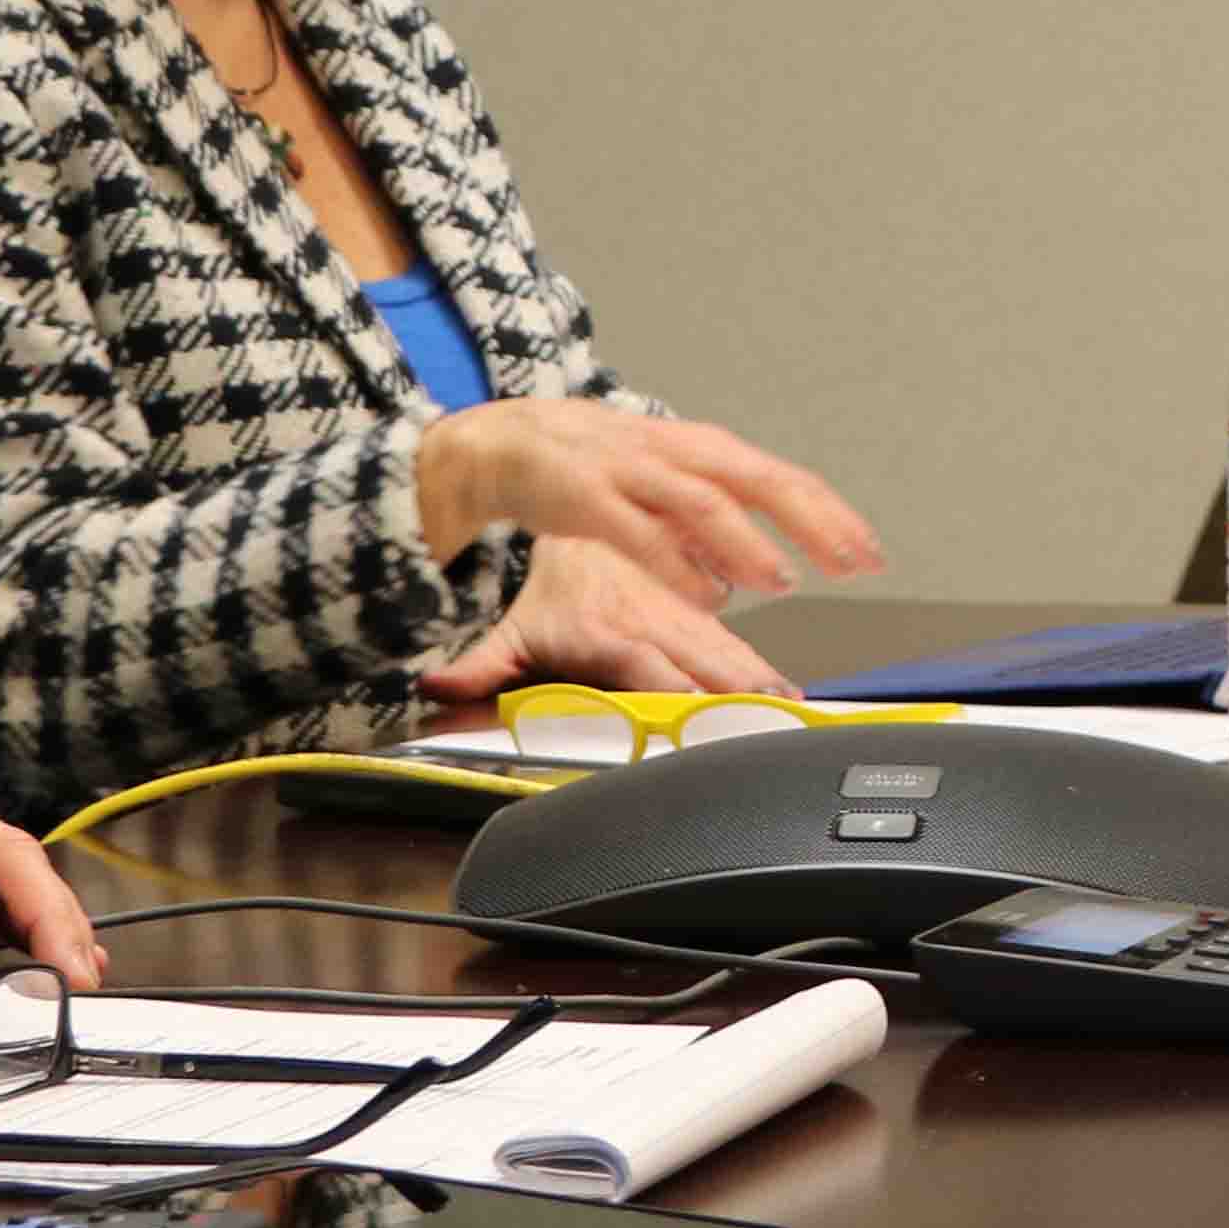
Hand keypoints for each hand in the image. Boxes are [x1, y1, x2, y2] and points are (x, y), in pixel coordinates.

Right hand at [412, 397, 883, 606]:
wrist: (505, 442)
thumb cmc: (593, 467)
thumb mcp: (664, 485)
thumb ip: (710, 520)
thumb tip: (755, 565)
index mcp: (701, 452)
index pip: (781, 479)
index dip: (830, 515)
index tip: (870, 553)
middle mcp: (676, 453)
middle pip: (759, 480)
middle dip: (812, 522)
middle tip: (853, 562)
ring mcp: (632, 470)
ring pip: (703, 501)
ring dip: (747, 542)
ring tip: (782, 581)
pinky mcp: (587, 495)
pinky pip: (640, 530)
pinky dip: (676, 562)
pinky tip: (704, 592)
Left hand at [413, 534, 804, 705]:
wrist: (570, 500)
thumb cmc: (545, 585)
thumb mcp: (507, 629)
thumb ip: (477, 667)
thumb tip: (434, 687)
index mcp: (604, 627)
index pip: (645, 668)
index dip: (676, 696)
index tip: (701, 722)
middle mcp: (649, 614)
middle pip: (702, 660)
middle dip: (736, 694)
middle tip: (769, 727)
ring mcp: (678, 608)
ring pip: (729, 644)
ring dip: (763, 678)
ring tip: (793, 711)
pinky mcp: (697, 606)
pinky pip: (738, 634)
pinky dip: (767, 662)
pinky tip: (793, 692)